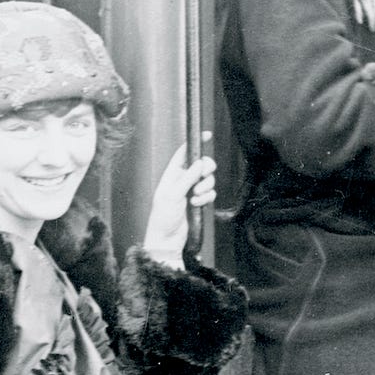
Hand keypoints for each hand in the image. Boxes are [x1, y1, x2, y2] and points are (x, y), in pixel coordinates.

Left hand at [142, 136, 216, 267]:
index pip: (185, 152)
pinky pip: (210, 193)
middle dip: (206, 170)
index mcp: (172, 173)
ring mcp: (192, 190)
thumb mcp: (173, 194)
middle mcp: (183, 179)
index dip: (195, 142)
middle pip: (202, 164)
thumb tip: (199, 163)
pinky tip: (197, 205)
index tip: (207, 135)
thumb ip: (187, 177)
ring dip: (205, 187)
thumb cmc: (163, 217)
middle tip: (203, 177)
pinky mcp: (199, 201)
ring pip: (208, 179)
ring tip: (195, 198)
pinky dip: (207, 198)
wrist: (167, 240)